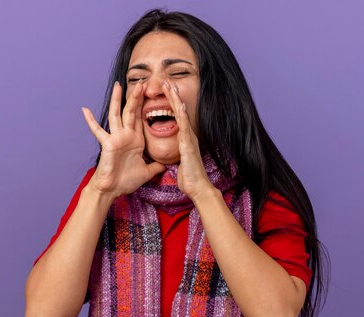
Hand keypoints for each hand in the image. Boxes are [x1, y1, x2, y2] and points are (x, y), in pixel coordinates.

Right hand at [81, 81, 165, 198]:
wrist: (112, 189)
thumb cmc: (126, 180)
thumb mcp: (146, 171)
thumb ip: (155, 166)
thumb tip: (166, 165)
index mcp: (136, 140)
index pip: (142, 119)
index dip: (146, 106)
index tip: (150, 93)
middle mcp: (126, 136)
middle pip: (131, 112)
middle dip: (136, 97)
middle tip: (141, 81)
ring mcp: (115, 138)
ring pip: (117, 114)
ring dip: (117, 100)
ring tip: (118, 85)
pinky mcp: (107, 143)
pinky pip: (98, 131)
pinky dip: (91, 121)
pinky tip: (85, 109)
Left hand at [162, 80, 213, 201]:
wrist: (198, 187)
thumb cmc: (189, 178)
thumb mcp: (180, 162)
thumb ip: (178, 154)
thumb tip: (174, 152)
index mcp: (184, 139)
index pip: (176, 117)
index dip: (170, 104)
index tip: (165, 92)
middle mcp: (188, 135)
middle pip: (179, 111)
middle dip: (172, 96)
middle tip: (167, 81)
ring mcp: (189, 138)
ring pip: (181, 114)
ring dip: (176, 99)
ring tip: (170, 85)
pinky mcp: (188, 144)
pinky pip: (184, 127)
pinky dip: (181, 115)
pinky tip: (179, 104)